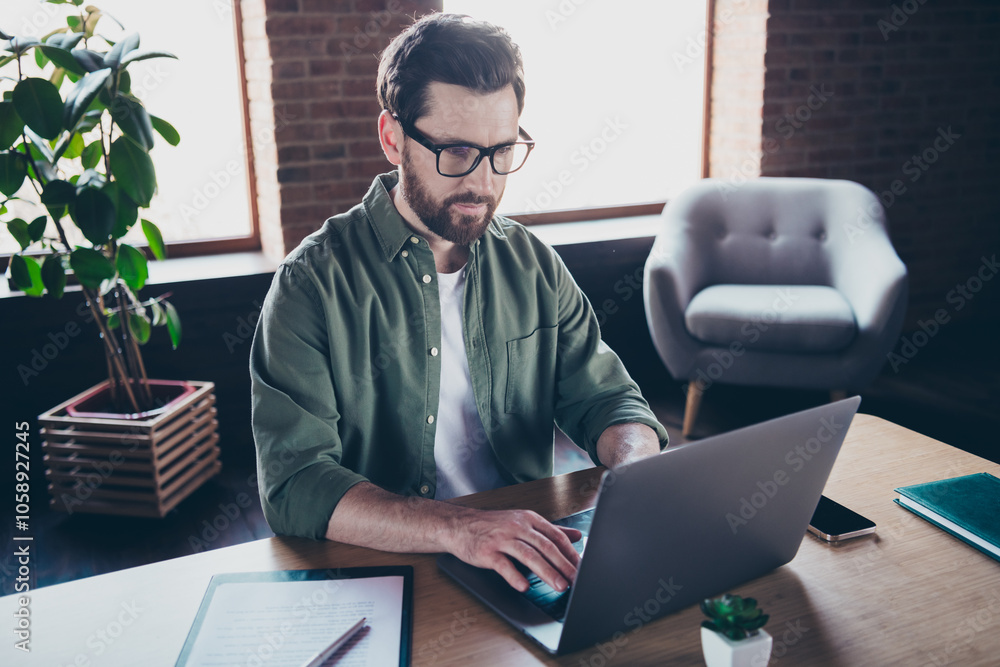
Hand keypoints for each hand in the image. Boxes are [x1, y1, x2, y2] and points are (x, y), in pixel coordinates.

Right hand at [447, 508, 581, 592]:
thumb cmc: (492, 525)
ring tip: (559, 586)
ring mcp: (502, 539)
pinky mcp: (487, 552)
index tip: (582, 568)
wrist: (459, 525)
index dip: (571, 553)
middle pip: (546, 547)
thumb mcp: (523, 522)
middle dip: (563, 565)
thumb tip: (577, 535)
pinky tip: (524, 586)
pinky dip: (515, 576)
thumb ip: (550, 530)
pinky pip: (503, 565)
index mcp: (529, 519)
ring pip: (529, 556)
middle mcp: (517, 527)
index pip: (556, 536)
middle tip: (576, 580)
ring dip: (547, 572)